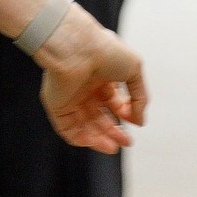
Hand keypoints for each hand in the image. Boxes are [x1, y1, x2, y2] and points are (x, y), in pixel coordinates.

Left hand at [36, 19, 145, 155]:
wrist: (77, 48)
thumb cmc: (105, 51)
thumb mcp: (135, 71)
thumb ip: (140, 98)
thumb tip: (140, 122)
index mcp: (101, 76)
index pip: (113, 101)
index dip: (125, 113)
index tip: (135, 120)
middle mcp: (85, 88)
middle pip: (99, 117)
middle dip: (113, 131)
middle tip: (127, 142)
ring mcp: (70, 97)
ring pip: (85, 125)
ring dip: (99, 139)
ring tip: (113, 148)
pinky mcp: (57, 106)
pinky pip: (68, 129)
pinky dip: (82, 139)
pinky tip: (97, 143)